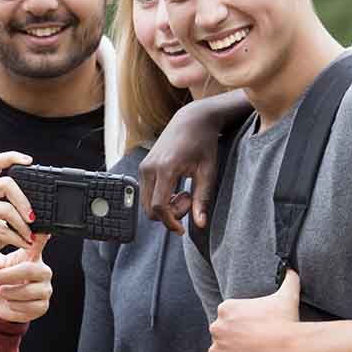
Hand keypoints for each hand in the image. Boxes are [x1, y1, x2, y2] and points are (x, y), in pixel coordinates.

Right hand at [0, 151, 36, 280]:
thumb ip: (11, 215)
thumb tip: (36, 217)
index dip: (12, 157)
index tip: (30, 161)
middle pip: (6, 183)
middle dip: (24, 201)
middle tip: (33, 217)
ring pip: (6, 208)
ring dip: (23, 225)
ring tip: (30, 236)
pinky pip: (1, 228)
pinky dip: (17, 238)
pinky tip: (24, 244)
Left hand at [0, 236, 53, 323]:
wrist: (0, 302)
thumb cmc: (0, 279)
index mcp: (32, 257)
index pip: (39, 243)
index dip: (41, 237)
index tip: (41, 231)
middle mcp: (42, 271)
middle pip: (29, 270)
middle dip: (8, 276)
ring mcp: (45, 289)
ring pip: (28, 290)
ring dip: (9, 292)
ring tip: (0, 291)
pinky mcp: (43, 306)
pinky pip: (29, 306)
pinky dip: (14, 305)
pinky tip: (10, 302)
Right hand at [139, 101, 224, 233]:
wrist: (192, 121)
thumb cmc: (203, 144)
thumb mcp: (208, 172)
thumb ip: (202, 199)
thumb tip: (200, 225)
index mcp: (165, 169)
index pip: (159, 207)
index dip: (170, 222)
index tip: (182, 230)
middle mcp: (149, 168)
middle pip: (150, 209)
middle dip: (169, 214)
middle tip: (189, 201)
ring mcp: (143, 167)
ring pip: (147, 203)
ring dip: (165, 207)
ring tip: (184, 193)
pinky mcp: (143, 167)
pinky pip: (147, 193)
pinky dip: (160, 198)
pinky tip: (176, 188)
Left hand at [208, 270, 300, 351]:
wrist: (290, 349)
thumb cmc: (287, 322)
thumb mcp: (287, 295)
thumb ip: (287, 279)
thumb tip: (290, 270)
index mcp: (227, 309)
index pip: (227, 320)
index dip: (241, 328)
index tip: (255, 333)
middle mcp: (217, 328)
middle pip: (221, 337)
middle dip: (234, 343)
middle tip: (254, 348)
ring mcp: (217, 351)